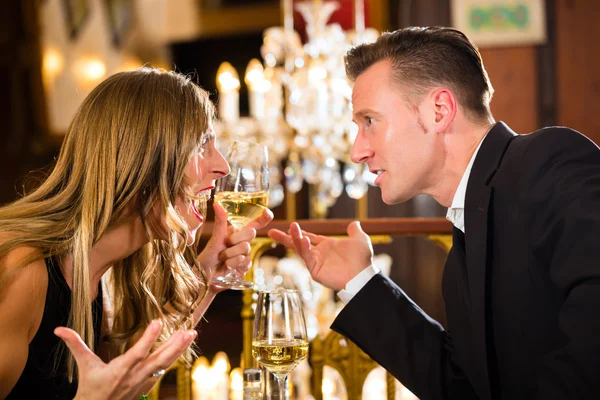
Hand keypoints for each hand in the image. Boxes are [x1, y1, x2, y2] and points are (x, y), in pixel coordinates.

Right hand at [54, 320, 196, 399]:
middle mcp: (135, 375)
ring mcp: (144, 380)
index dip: (148, 338)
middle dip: (174, 345)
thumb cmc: (90, 386)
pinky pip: (164, 368)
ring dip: (179, 349)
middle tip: (188, 331)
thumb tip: (59, 329)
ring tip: (192, 334)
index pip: (137, 352)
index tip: (159, 322)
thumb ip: (75, 344)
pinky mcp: (148, 383)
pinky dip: (174, 357)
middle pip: (158, 359)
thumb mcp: (84, 365)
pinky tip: (184, 346)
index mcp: (120, 370)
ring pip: (164, 363)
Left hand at [198, 202, 272, 291]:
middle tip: (225, 244)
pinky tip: (228, 267)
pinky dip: (233, 263)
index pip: (254, 224)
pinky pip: (245, 261)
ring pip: (246, 248)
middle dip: (236, 239)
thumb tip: (216, 204)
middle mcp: (242, 243)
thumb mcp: (215, 239)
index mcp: (236, 233)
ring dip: (230, 254)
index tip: (268, 213)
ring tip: (222, 258)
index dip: (263, 218)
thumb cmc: (207, 257)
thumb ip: (220, 222)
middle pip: (251, 233)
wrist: (205, 277)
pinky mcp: (245, 267)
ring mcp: (245, 255)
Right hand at [267, 221, 373, 290]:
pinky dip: (304, 249)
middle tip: (271, 231)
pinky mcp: (316, 271)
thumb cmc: (363, 260)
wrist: (363, 275)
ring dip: (295, 239)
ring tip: (292, 229)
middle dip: (285, 238)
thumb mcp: (360, 240)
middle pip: (298, 244)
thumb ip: (355, 231)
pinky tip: (302, 239)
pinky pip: (307, 258)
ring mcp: (316, 263)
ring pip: (301, 249)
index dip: (299, 233)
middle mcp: (319, 254)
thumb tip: (355, 223)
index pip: (309, 237)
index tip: (290, 226)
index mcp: (326, 246)